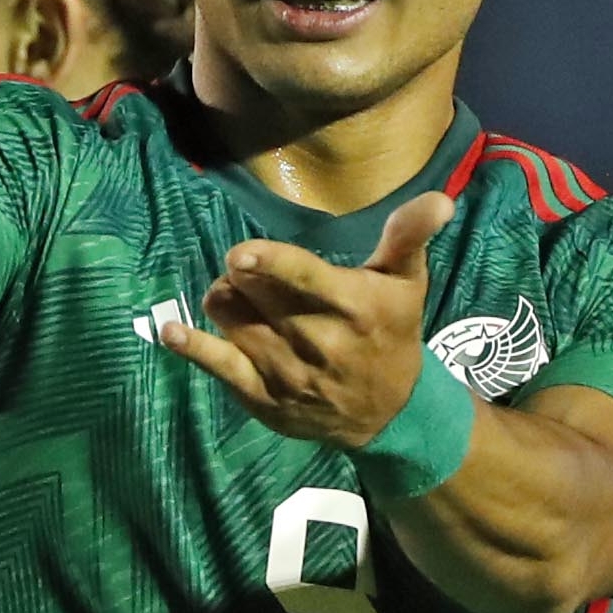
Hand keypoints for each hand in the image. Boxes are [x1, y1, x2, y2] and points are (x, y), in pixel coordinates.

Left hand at [156, 194, 450, 448]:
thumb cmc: (392, 332)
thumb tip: (440, 199)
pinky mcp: (264, 400)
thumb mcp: (407, 283)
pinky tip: (172, 332)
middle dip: (244, 275)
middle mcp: (320, 343)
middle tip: (247, 271)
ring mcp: (289, 376)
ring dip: (225, 301)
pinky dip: (193, 348)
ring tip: (236, 296)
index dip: (269, 265)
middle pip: (257, 296)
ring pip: (234, 323)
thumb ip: (409, 237)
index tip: (240, 255)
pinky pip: (220, 369)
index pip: (306, 281)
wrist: (389, 413)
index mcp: (355, 307)